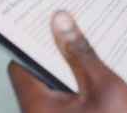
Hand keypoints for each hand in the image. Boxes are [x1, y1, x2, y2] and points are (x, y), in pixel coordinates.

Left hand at [8, 11, 126, 112]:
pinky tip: (96, 80)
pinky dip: (78, 86)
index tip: (47, 27)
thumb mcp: (105, 87)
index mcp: (38, 108)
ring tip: (88, 57)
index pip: (21, 65)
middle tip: (73, 37)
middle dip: (57, 55)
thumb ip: (81, 53)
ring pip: (54, 87)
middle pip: (38, 75)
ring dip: (70, 70)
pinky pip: (66, 100)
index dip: (32, 43)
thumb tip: (61, 23)